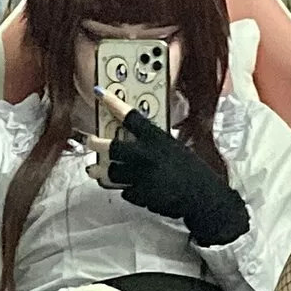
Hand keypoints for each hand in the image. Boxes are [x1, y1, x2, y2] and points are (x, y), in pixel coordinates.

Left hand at [86, 88, 250, 247]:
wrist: (201, 196)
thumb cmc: (192, 171)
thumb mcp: (174, 148)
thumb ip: (154, 143)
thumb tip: (137, 139)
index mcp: (156, 139)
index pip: (130, 116)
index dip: (112, 103)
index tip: (100, 93)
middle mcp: (146, 156)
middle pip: (111, 148)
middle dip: (96, 144)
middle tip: (90, 141)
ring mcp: (141, 177)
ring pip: (112, 173)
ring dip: (102, 172)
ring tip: (95, 170)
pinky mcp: (140, 196)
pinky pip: (125, 191)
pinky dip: (127, 189)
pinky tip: (132, 188)